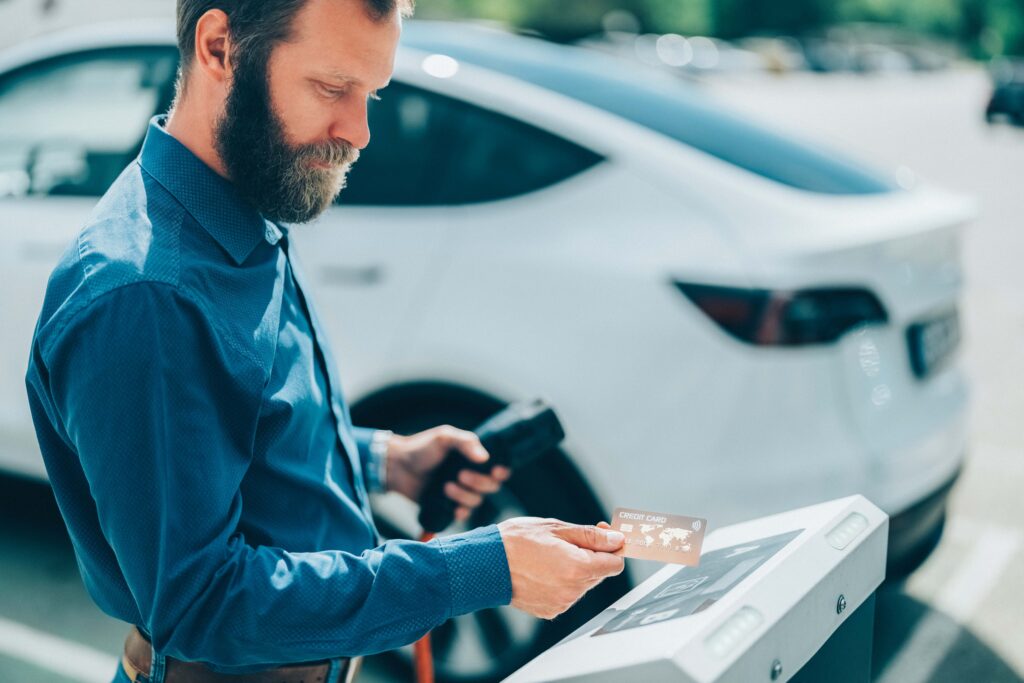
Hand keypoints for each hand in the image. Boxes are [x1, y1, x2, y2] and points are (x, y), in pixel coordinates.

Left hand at [386, 426, 510, 521]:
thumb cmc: (421, 448)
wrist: (397, 466)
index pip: (498, 468)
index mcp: (473, 458)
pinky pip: (463, 514)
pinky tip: (452, 507)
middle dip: (479, 482)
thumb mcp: (444, 437)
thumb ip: (466, 443)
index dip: (501, 472)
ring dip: (464, 495)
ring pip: (477, 501)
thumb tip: (485, 458)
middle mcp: (471, 475)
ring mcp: (460, 492)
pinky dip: (460, 511)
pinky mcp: (448, 505)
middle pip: (491, 486)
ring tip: (446, 486)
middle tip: (460, 475)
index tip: (496, 472)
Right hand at [498, 517, 625, 619]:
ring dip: (575, 570)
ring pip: (583, 584)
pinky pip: (567, 594)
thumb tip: (616, 540)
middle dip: (591, 556)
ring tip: (550, 556)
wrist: (486, 563)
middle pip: (599, 573)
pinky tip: (543, 570)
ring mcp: (561, 603)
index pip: (615, 564)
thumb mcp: (557, 528)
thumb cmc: (517, 541)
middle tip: (570, 540)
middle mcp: (573, 590)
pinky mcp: (550, 610)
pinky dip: (561, 582)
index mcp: (578, 568)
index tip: (605, 537)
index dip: (611, 548)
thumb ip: (591, 536)